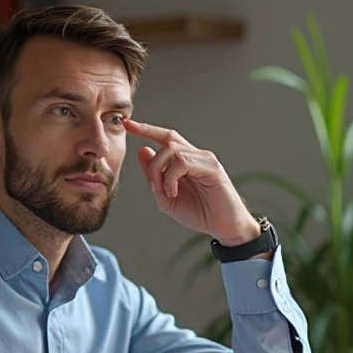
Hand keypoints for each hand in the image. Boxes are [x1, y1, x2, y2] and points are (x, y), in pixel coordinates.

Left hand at [123, 119, 260, 246]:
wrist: (224, 228)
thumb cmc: (201, 213)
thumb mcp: (167, 197)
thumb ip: (154, 175)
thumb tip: (142, 150)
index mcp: (187, 160)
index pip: (166, 137)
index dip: (146, 129)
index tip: (127, 124)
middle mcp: (197, 155)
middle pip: (167, 141)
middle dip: (152, 164)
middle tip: (152, 187)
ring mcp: (206, 160)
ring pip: (172, 150)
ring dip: (160, 172)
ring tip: (165, 192)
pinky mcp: (212, 169)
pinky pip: (183, 163)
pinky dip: (171, 178)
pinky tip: (174, 192)